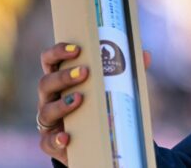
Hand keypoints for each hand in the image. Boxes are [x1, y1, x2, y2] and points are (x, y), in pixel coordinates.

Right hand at [36, 42, 150, 164]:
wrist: (92, 141)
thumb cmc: (97, 106)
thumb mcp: (109, 88)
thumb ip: (125, 72)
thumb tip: (145, 55)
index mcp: (61, 80)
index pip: (50, 61)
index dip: (58, 52)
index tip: (76, 48)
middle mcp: (51, 98)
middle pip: (46, 83)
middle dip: (64, 76)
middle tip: (84, 72)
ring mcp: (48, 120)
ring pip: (46, 110)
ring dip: (61, 104)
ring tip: (79, 99)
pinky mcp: (50, 142)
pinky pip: (48, 141)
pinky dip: (57, 138)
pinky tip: (66, 137)